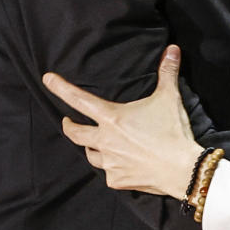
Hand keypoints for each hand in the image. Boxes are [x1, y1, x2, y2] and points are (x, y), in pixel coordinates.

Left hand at [42, 45, 199, 195]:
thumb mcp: (169, 98)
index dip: (60, 88)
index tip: (47, 79)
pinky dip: (113, 168)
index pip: (78, 99)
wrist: (183, 169)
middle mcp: (105, 140)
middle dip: (68, 126)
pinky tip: (123, 166)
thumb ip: (167, 72)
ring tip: (99, 145)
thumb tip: (172, 49)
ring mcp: (109, 163)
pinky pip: (109, 174)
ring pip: (90, 155)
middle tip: (67, 122)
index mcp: (111, 117)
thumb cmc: (173, 132)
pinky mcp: (117, 180)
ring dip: (92, 148)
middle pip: (74, 133)